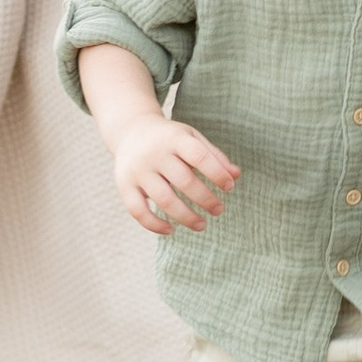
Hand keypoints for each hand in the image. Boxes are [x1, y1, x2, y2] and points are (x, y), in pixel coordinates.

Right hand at [111, 113, 239, 236]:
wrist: (130, 131)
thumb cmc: (170, 139)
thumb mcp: (192, 139)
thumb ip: (214, 156)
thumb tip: (236, 175)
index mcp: (175, 138)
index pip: (199, 156)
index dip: (217, 173)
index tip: (229, 187)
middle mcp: (155, 153)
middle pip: (184, 181)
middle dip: (205, 199)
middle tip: (219, 210)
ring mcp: (138, 170)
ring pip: (164, 199)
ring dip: (186, 217)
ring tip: (202, 225)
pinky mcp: (124, 185)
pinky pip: (138, 210)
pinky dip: (154, 224)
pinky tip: (171, 230)